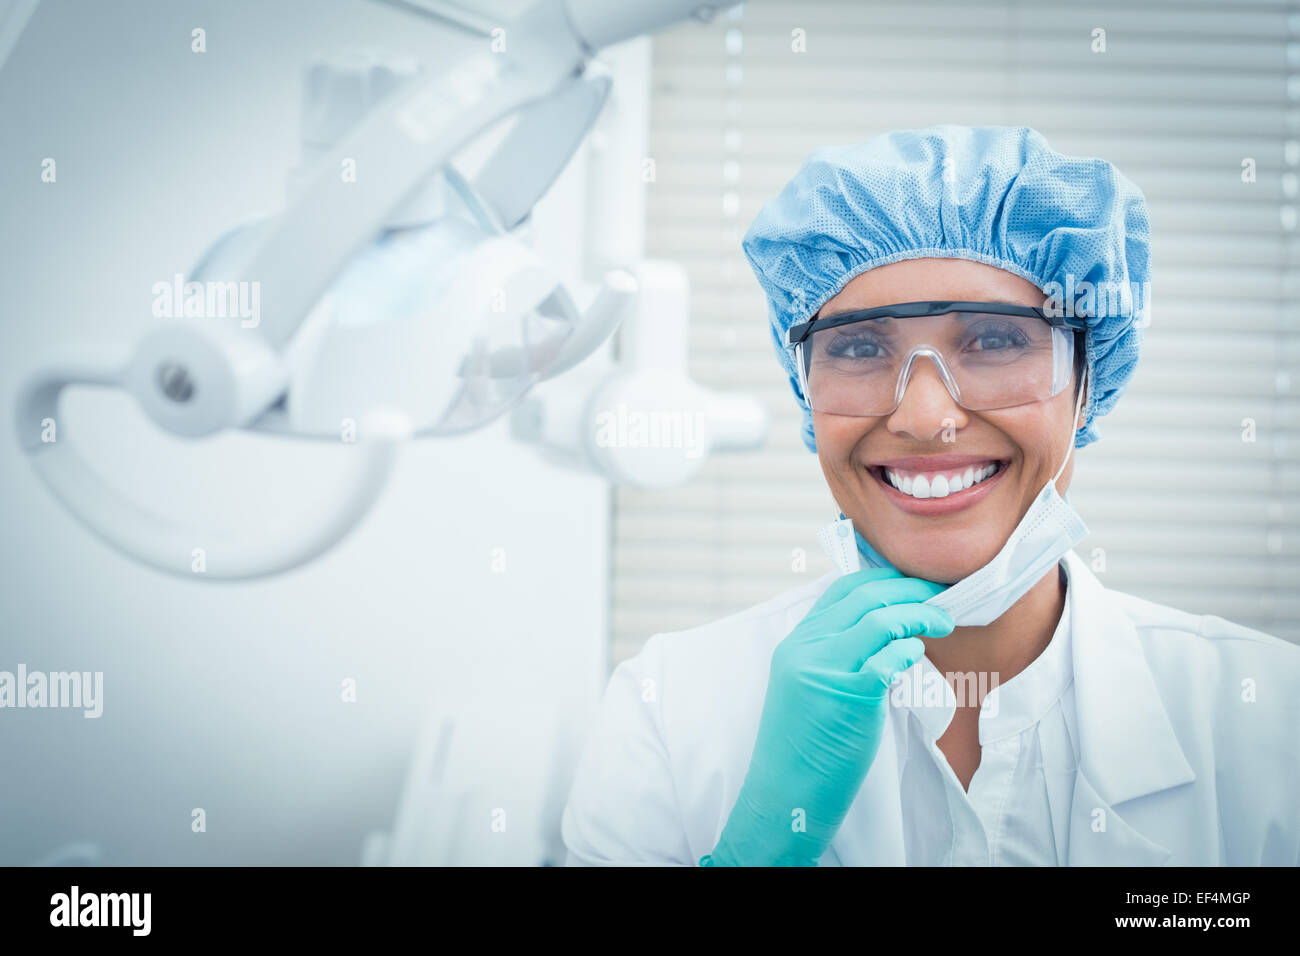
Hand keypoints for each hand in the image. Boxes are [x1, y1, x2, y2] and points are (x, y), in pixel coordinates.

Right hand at [703, 567, 953, 865]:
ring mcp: (824, 669)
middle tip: (942, 593)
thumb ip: (837, 655)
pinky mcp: (847, 695)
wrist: (785, 793)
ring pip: (880, 619)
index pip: (841, 588)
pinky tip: (919, 653)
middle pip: (865, 597)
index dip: (883, 578)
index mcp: (796, 642)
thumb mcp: (810, 686)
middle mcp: (806, 648)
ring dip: (920, 614)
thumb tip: (887, 634)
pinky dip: (909, 649)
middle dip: (911, 588)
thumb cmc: (806, 745)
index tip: (914, 582)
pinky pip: (887, 658)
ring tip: (946, 621)